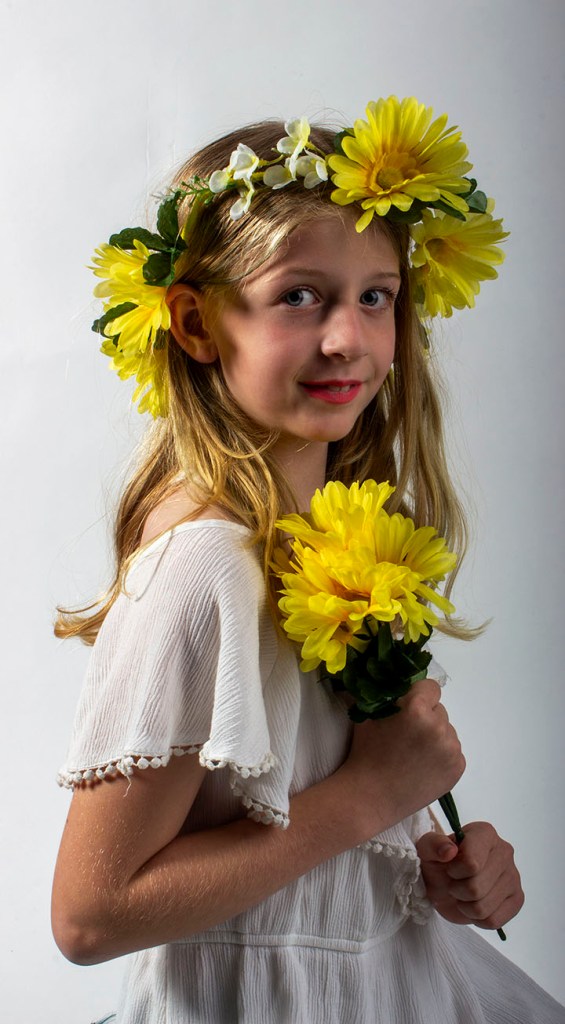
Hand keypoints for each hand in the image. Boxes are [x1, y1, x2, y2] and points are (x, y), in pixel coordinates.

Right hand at [339, 679, 465, 836]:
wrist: (371, 796)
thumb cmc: (365, 752)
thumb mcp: (369, 714)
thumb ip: (384, 692)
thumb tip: (387, 674)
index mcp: (417, 709)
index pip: (431, 687)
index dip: (418, 696)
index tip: (406, 709)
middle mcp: (439, 727)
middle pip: (439, 709)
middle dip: (425, 717)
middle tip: (406, 735)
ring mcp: (451, 749)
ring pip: (446, 730)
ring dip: (434, 736)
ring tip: (413, 753)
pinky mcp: (458, 768)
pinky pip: (453, 751)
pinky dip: (441, 755)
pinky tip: (423, 766)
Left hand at [416, 821, 524, 930]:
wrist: (445, 883)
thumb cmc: (438, 862)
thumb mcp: (426, 849)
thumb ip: (433, 845)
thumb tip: (449, 851)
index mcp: (485, 833)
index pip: (471, 863)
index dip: (454, 871)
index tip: (450, 867)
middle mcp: (504, 851)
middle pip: (476, 888)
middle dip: (457, 890)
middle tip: (455, 882)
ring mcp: (514, 876)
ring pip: (483, 907)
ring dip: (465, 906)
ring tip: (463, 894)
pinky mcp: (517, 899)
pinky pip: (494, 921)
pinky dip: (477, 919)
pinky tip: (474, 905)